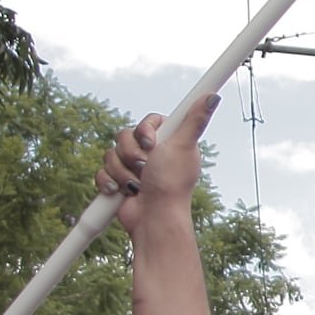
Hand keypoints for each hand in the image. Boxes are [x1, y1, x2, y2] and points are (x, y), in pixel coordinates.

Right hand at [100, 97, 215, 242]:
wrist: (153, 217)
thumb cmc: (171, 183)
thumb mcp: (183, 146)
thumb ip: (194, 120)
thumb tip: (213, 97)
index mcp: (167, 141)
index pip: (147, 121)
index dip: (144, 131)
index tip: (151, 144)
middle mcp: (149, 152)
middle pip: (124, 136)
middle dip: (131, 154)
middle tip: (145, 168)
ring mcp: (132, 167)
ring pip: (110, 153)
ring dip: (122, 171)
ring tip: (137, 185)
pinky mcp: (117, 180)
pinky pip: (101, 170)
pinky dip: (109, 182)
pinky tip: (121, 192)